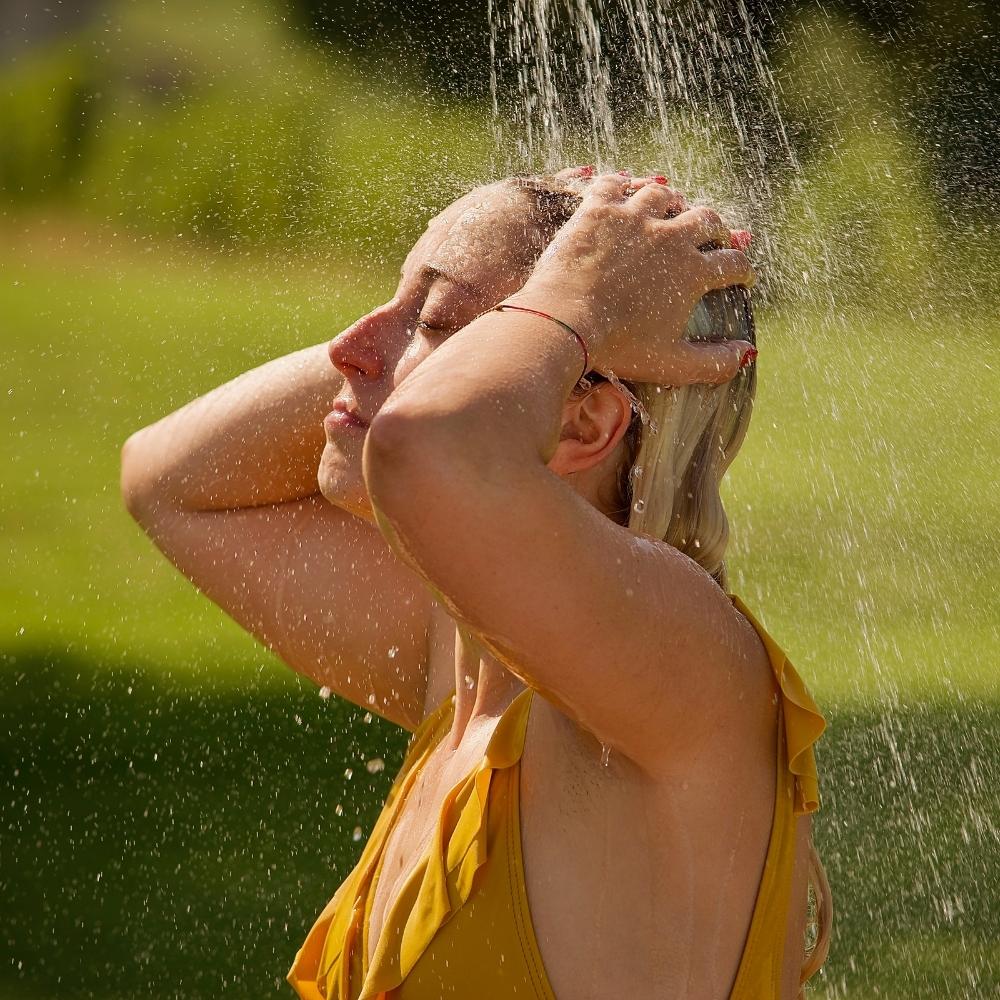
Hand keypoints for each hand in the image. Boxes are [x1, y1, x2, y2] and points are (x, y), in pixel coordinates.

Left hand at [510, 172, 755, 385]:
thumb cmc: (618, 347)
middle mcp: (670, 237)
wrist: (565, 322)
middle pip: (705, 220)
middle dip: (716, 228)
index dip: (743, 270)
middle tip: (715, 235)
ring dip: (671, 200)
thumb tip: (747, 354)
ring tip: (672, 204)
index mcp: (692, 272)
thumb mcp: (672, 362)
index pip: (732, 264)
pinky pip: (613, 184)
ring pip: (662, 195)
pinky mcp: (597, 209)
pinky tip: (620, 185)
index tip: (744, 275)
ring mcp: (633, 218)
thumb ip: (714, 362)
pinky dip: (620, 183)